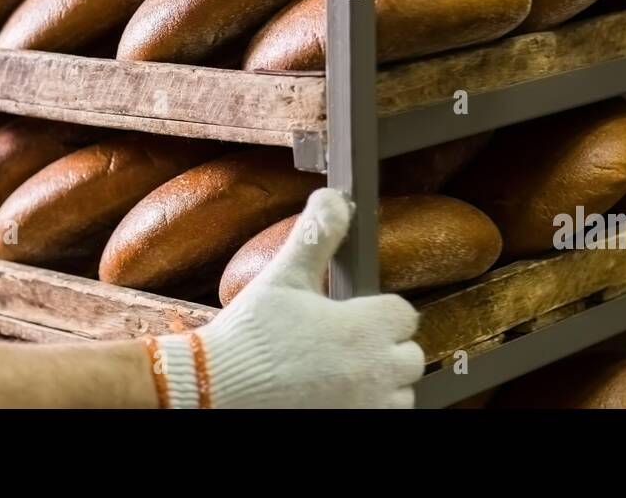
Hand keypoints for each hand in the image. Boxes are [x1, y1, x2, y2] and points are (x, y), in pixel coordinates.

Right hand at [146, 188, 424, 407]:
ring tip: (340, 372)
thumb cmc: (250, 336)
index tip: (355, 313)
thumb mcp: (284, 276)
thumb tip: (335, 198)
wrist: (215, 391)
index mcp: (365, 329)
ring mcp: (365, 408)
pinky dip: (365, 408)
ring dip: (381, 384)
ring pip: (400, 395)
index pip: (404, 314)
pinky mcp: (351, 428)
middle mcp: (375, 373)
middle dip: (385, 348)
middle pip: (410, 357)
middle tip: (346, 344)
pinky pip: (380, 419)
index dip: (381, 311)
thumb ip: (317, 235)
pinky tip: (333, 396)